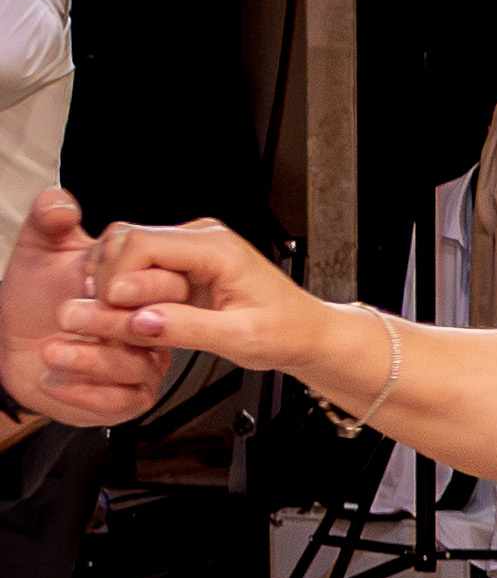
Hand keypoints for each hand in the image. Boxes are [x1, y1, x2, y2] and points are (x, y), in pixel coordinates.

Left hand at [0, 191, 167, 423]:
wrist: (12, 350)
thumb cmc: (34, 303)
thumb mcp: (38, 253)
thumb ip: (48, 220)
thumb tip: (60, 202)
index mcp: (139, 288)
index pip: (165, 282)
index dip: (129, 283)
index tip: (89, 280)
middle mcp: (148, 325)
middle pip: (156, 325)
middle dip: (109, 322)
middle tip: (67, 314)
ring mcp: (142, 364)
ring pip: (135, 366)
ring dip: (89, 360)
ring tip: (51, 350)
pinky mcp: (128, 398)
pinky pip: (119, 400)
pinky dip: (83, 391)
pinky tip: (54, 378)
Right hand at [63, 220, 339, 393]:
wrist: (304, 332)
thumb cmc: (284, 332)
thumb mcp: (239, 339)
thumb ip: (188, 328)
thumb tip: (141, 321)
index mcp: (217, 248)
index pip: (141, 243)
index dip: (119, 278)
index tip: (117, 309)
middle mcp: (200, 237)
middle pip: (124, 240)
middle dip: (111, 280)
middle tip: (118, 318)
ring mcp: (188, 247)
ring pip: (123, 250)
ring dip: (115, 283)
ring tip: (129, 318)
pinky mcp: (181, 262)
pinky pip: (136, 265)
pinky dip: (125, 288)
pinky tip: (135, 315)